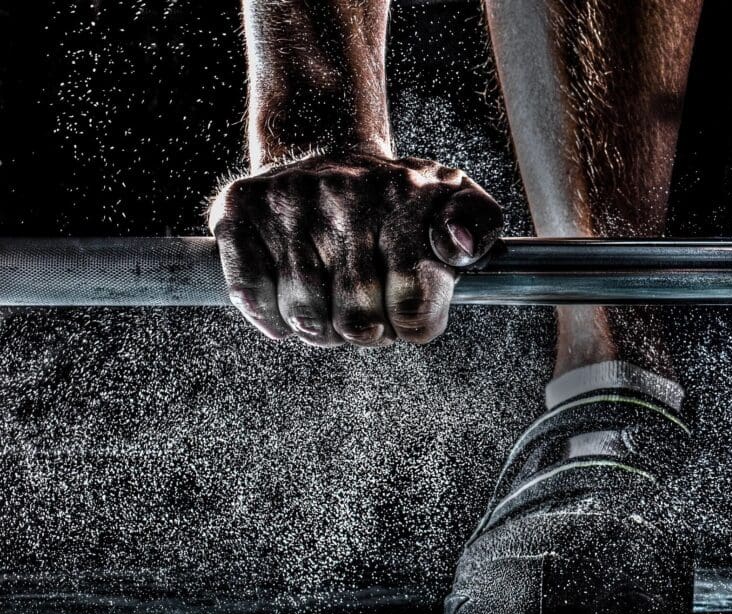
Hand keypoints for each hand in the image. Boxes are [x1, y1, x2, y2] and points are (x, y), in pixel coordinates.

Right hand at [208, 153, 502, 346]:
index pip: (413, 306)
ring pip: (305, 316)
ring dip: (320, 331)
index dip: (412, 326)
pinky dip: (269, 317)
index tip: (407, 313)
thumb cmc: (398, 198)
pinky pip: (249, 293)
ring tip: (332, 311)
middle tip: (368, 316)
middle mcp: (345, 195)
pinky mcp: (239, 210)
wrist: (326, 147)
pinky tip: (287, 309)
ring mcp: (289, 201)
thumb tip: (456, 248)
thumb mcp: (456, 197)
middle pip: (357, 321)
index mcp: (405, 198)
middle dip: (367, 333)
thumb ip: (479, 225)